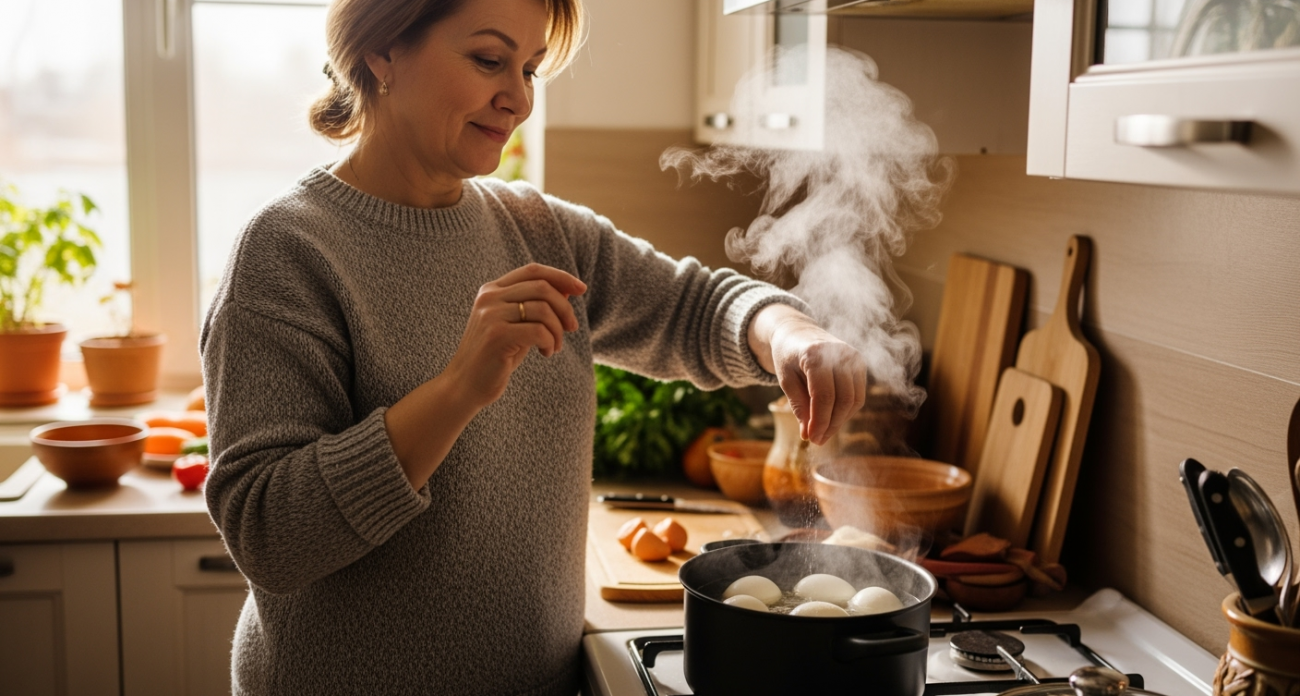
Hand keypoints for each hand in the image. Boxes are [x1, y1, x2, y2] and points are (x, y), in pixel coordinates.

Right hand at [443, 263, 586, 407]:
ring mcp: (491, 315)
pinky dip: (550, 342)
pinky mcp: (496, 335)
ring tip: (555, 346)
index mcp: (492, 290)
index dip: (560, 276)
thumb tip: (568, 290)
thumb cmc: (495, 357)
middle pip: (542, 287)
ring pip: (543, 309)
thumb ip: (537, 307)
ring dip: (558, 330)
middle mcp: (489, 297)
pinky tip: (546, 353)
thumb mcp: (518, 327)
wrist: (465, 386)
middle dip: (565, 308)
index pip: (533, 270)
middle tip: (572, 328)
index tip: (581, 289)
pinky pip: (539, 331)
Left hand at [750, 305, 867, 444]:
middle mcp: (839, 353)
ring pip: (854, 400)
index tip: (812, 439)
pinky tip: (831, 419)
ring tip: (823, 432)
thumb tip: (809, 435)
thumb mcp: (786, 380)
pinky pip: (858, 395)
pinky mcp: (860, 362)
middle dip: (831, 424)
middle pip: (843, 400)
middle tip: (817, 440)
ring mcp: (853, 356)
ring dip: (840, 421)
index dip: (820, 421)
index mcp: (815, 354)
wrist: (797, 332)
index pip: (823, 396)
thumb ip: (799, 406)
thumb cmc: (788, 357)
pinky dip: (846, 411)